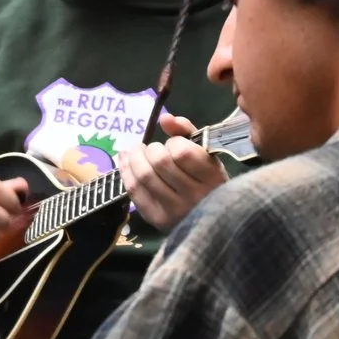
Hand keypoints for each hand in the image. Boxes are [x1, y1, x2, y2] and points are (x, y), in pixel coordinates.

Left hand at [116, 113, 228, 231]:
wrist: (212, 220)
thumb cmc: (209, 181)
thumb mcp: (206, 153)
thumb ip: (187, 132)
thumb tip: (164, 118)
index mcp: (213, 177)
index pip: (182, 152)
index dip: (173, 142)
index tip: (173, 144)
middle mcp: (195, 196)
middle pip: (160, 163)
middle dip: (151, 149)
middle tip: (150, 148)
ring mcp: (175, 210)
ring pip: (144, 177)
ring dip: (134, 158)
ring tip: (134, 151)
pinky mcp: (158, 219)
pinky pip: (134, 192)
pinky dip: (126, 172)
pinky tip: (125, 162)